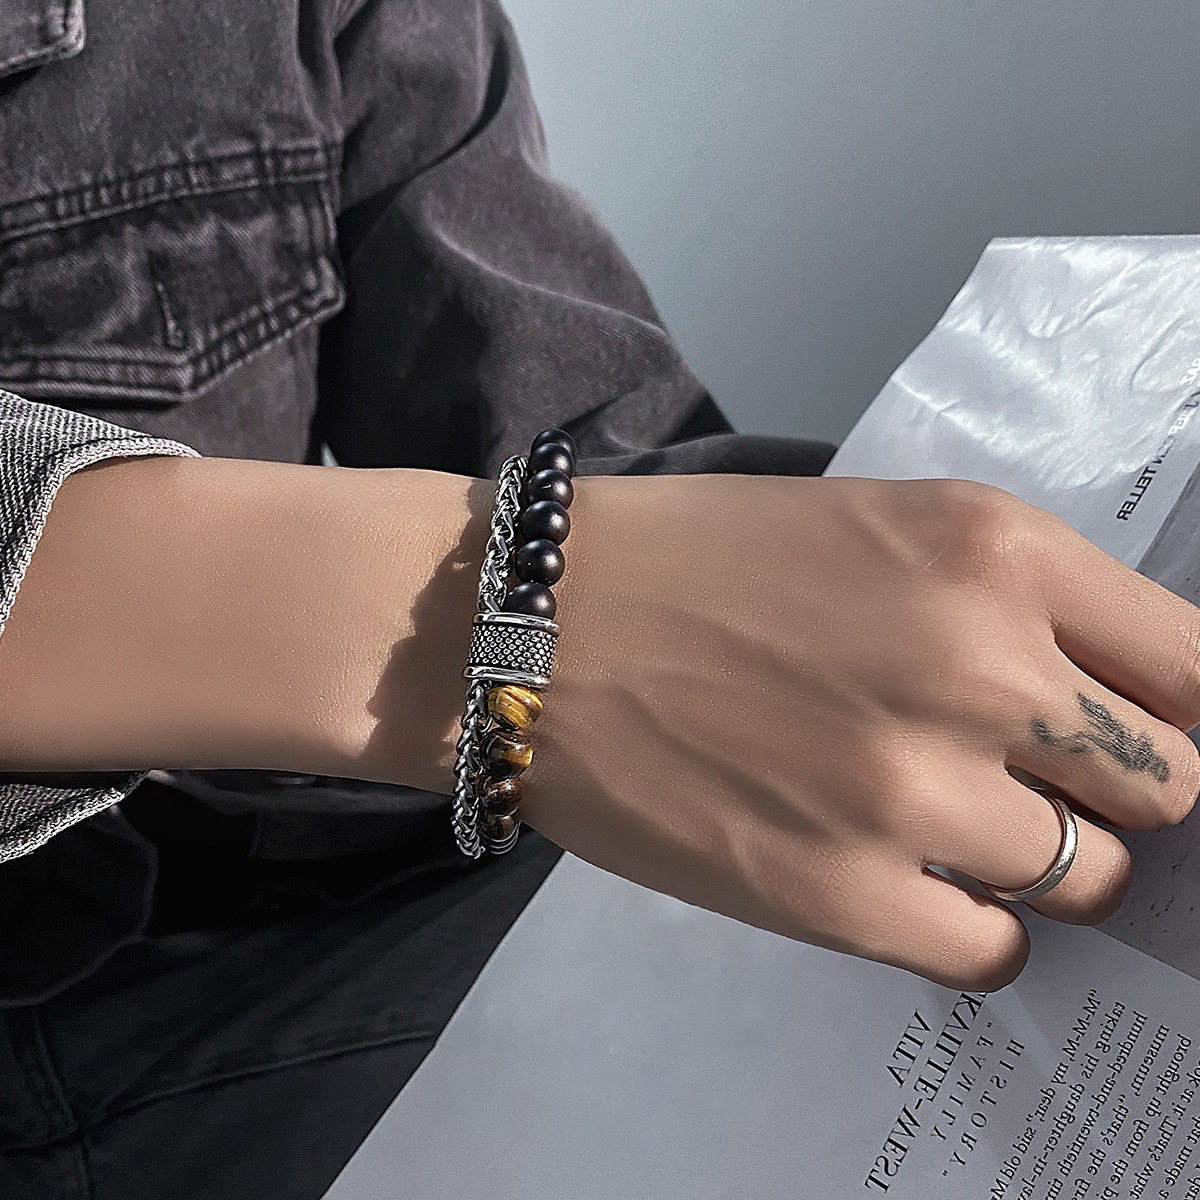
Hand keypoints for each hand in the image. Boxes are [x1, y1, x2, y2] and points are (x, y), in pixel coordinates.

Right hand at [521, 473, 1199, 990]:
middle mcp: (978, 668)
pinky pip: (993, 950)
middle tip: (1029, 777)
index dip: (1181, 711)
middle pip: (1169, 783)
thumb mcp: (876, 528)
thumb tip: (1107, 695)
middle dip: (1112, 787)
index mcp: (992, 551)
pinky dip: (970, 924)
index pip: (1199, 667)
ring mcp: (911, 792)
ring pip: (1091, 878)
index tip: (1144, 734)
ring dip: (1034, 858)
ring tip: (938, 823)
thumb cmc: (697, 562)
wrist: (538, 629)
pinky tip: (903, 879)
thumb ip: (1007, 602)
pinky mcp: (840, 896)